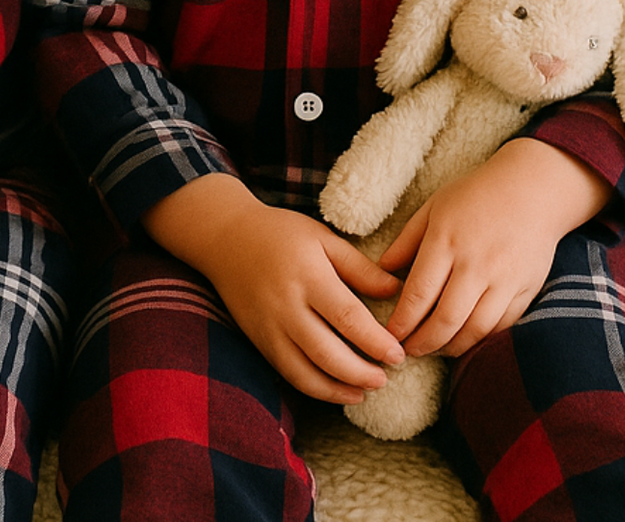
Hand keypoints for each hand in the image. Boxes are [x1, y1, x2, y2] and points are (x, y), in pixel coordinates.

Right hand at [142, 174, 404, 403]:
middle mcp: (286, 305)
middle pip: (328, 353)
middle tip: (387, 377)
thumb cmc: (280, 233)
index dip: (376, 342)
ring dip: (340, 389)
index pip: (348, 318)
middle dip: (362, 373)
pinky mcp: (258, 340)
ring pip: (306, 372)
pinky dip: (315, 388)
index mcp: (308, 275)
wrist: (225, 237)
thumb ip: (359, 267)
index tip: (399, 353)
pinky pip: (288, 373)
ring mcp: (269, 326)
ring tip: (366, 391)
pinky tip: (338, 390)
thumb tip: (396, 291)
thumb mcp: (322, 238)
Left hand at [380, 139, 611, 358]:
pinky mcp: (526, 290)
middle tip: (409, 351)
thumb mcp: (434, 207)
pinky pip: (502, 326)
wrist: (532, 190)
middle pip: (445, 319)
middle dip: (423, 343)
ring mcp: (504, 279)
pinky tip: (466, 341)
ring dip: (452, 347)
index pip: (418, 293)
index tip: (390, 334)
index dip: (402, 321)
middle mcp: (475, 264)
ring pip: (475, 329)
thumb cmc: (476, 195)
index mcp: (446, 241)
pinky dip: (482, 339)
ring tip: (435, 350)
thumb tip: (382, 269)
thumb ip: (408, 240)